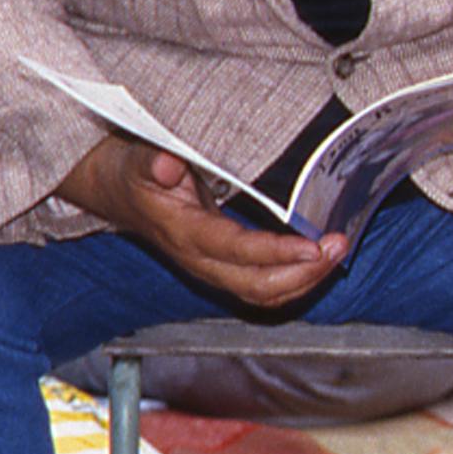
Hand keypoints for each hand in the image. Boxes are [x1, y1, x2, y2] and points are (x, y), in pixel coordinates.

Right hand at [56, 135, 347, 307]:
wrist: (114, 190)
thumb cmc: (131, 172)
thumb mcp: (137, 159)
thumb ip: (153, 162)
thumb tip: (169, 165)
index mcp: (183, 234)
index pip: (236, 252)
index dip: (276, 253)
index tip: (312, 244)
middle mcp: (200, 260)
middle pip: (257, 286)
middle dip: (304, 273)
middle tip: (338, 246)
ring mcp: (212, 268)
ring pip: (264, 293)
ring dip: (305, 280)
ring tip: (337, 253)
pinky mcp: (223, 267)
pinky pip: (263, 287)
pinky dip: (295, 279)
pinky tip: (319, 259)